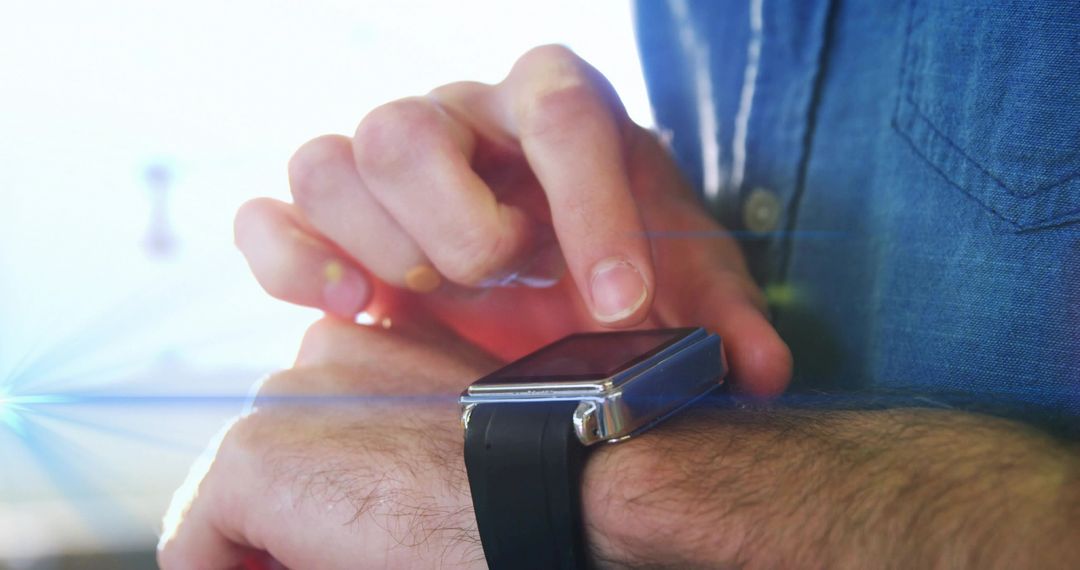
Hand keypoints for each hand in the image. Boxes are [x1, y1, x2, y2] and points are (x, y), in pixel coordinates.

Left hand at [156, 317, 646, 568]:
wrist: (567, 486)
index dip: (331, 497)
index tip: (365, 532)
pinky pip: (196, 549)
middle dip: (301, 516)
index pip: (319, 425)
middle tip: (366, 549)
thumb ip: (400, 437)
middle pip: (278, 459)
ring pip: (240, 502)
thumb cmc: (539, 477)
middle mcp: (321, 350)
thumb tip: (347, 505)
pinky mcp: (251, 459)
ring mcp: (282, 399)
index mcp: (378, 342)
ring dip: (276, 543)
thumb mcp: (463, 441)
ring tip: (357, 556)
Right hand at [232, 45, 789, 394]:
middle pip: (409, 126)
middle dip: (454, 224)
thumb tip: (758, 370)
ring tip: (428, 298)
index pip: (558, 112)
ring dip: (378, 243)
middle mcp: (457, 117)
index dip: (588, 205)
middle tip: (499, 282)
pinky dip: (290, 260)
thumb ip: (720, 312)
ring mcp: (383, 162)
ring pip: (331, 159)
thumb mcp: (679, 273)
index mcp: (552, 103)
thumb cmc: (615, 251)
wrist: (546, 260)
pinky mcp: (331, 219)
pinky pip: (272, 213)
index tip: (620, 302)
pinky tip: (346, 307)